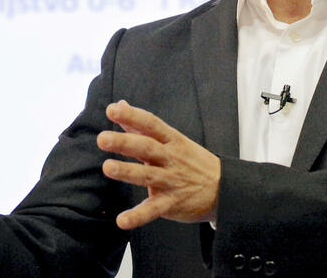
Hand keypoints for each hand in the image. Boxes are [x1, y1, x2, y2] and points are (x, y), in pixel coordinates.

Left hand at [97, 100, 220, 229]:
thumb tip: (120, 105)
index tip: (112, 110)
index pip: (151, 124)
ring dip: (127, 171)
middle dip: (124, 142)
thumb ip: (142, 126)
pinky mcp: (171, 203)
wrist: (223, 189)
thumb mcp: (173, 139)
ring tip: (107, 167)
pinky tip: (122, 220)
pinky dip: (138, 216)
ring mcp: (171, 181)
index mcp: (171, 140)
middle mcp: (171, 158)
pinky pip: (153, 210)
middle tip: (102, 139)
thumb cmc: (192, 161)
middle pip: (147, 147)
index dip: (132, 116)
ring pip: (148, 175)